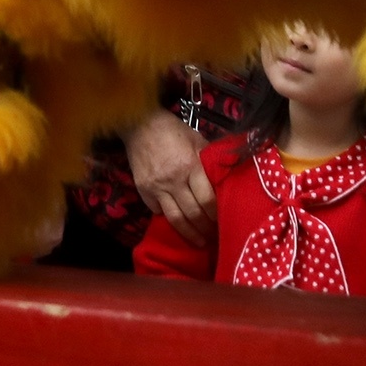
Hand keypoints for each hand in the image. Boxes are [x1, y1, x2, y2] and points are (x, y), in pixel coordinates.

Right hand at [125, 109, 215, 247]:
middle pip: (193, 213)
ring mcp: (156, 186)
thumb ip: (210, 161)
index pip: (207, 199)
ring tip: (199, 241)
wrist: (140, 124)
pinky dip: (168, 219)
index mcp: (190, 166)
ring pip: (175, 218)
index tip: (223, 221)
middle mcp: (173, 179)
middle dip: (205, 228)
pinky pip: (157, 211)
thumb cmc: (173, 130)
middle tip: (214, 236)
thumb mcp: (197, 140)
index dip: (216, 215)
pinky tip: (178, 222)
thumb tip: (226, 180)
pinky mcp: (143, 190)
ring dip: (189, 233)